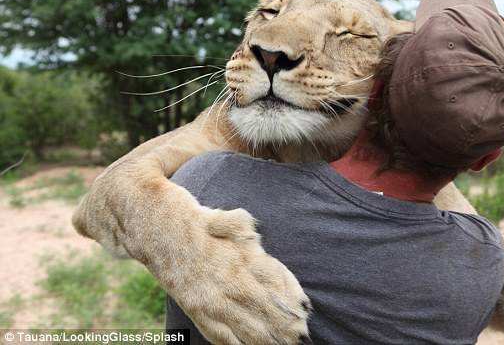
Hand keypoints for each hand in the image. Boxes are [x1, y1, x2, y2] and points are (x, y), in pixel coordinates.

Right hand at [165, 207, 310, 344]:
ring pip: (245, 326)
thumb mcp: (220, 216)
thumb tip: (256, 233)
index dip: (289, 294)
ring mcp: (210, 300)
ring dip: (267, 338)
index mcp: (234, 257)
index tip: (305, 307)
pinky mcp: (196, 310)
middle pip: (262, 308)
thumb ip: (239, 225)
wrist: (151, 225)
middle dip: (284, 324)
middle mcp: (224, 282)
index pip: (270, 279)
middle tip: (302, 335)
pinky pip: (219, 335)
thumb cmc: (190, 217)